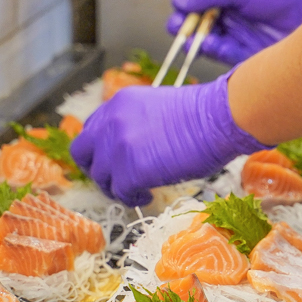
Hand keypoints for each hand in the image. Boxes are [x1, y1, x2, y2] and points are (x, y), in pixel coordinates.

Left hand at [70, 72, 268, 206]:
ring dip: (117, 188)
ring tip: (139, 190)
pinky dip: (132, 198)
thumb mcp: (159, 109)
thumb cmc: (204, 116)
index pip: (92, 129)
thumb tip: (138, 148)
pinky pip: (121, 193)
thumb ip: (138, 124)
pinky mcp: (130, 170)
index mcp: (119, 103)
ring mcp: (118, 147)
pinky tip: (147, 196)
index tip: (114, 161)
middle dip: (97, 170)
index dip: (100, 149)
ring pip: (100, 177)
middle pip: (82, 153)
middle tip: (115, 181)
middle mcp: (111, 121)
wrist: (218, 118)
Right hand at [167, 0, 301, 64]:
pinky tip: (212, 46)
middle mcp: (237, 24)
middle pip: (205, 32)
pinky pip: (232, 60)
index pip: (202, 13)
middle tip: (181, 33)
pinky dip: (220, 54)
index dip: (187, 18)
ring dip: (203, 45)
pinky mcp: (257, 58)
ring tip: (197, 40)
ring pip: (217, 47)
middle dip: (190, 34)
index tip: (176, 20)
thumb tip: (179, 1)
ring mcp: (246, 41)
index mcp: (232, 3)